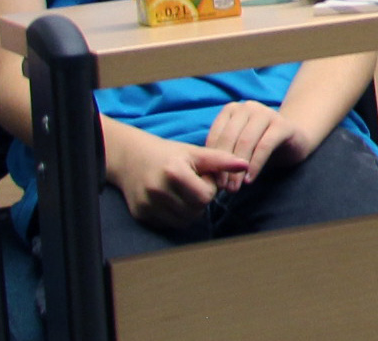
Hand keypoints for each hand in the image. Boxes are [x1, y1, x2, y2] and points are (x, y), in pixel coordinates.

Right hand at [105, 127, 246, 231]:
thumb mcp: (195, 153)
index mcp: (173, 172)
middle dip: (199, 200)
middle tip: (192, 184)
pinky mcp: (141, 215)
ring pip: (183, 221)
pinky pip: (169, 224)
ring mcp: (147, 204)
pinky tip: (170, 199)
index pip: (205, 197)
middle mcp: (158, 190)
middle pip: (195, 211)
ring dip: (189, 209)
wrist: (131, 158)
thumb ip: (221, 160)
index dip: (208, 187)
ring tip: (182, 191)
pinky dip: (174, 215)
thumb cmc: (169, 154)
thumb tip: (245, 165)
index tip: (202, 176)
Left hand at [202, 101, 314, 189]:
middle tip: (223, 188)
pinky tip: (249, 180)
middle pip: (230, 138)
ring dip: (238, 168)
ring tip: (234, 188)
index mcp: (232, 110)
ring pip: (246, 141)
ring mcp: (266, 113)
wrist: (295, 140)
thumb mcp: (239, 148)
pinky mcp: (282, 124)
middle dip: (224, 165)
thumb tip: (205, 175)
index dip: (212, 160)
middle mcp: (248, 107)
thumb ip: (224, 154)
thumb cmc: (260, 146)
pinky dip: (255, 165)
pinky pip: (264, 146)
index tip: (211, 181)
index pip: (216, 135)